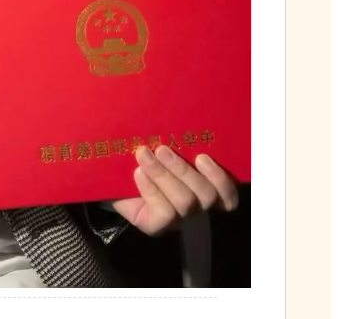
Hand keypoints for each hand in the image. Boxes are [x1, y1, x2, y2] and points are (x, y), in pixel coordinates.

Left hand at [111, 145, 237, 235]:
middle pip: (206, 195)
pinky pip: (163, 213)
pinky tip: (138, 173)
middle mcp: (194, 205)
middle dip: (184, 170)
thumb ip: (172, 137)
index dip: (222, 179)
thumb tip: (176, 110)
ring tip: (143, 154)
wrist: (109, 175)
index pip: (228, 196)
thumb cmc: (138, 156)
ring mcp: (176, 219)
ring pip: (185, 202)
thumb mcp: (158, 144)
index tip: (202, 155)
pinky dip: (151, 189)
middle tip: (162, 149)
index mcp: (202, 186)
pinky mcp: (155, 226)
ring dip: (164, 175)